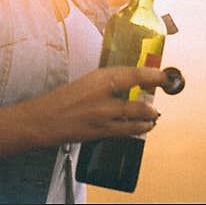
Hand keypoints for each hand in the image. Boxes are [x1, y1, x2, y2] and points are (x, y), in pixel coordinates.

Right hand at [22, 66, 166, 146]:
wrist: (41, 120)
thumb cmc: (59, 100)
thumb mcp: (84, 83)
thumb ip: (104, 83)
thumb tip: (126, 84)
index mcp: (97, 77)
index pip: (133, 73)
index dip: (153, 74)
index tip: (165, 75)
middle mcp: (103, 94)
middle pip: (139, 94)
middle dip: (155, 95)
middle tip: (163, 92)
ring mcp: (103, 114)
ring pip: (137, 114)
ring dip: (150, 115)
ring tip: (154, 114)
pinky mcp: (100, 131)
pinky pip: (128, 130)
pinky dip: (140, 128)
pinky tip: (145, 127)